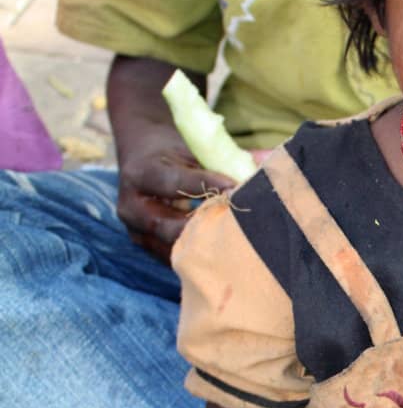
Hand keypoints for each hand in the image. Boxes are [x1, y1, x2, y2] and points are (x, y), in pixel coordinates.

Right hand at [116, 127, 233, 259]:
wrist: (140, 160)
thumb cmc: (171, 154)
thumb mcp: (189, 150)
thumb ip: (218, 162)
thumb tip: (265, 163)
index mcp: (140, 175)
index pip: (174, 183)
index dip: (206, 186)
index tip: (235, 188)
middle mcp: (132, 207)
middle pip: (170, 228)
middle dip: (204, 228)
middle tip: (236, 228)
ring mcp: (137, 231)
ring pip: (172, 248)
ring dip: (203, 248)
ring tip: (233, 245)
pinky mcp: (146, 247)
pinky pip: (174, 256)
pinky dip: (198, 255)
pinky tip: (222, 253)